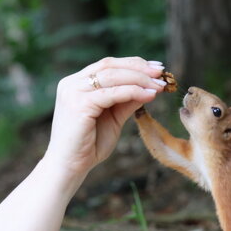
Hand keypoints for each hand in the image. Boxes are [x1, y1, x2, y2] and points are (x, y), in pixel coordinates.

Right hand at [42, 56, 166, 179]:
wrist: (69, 167)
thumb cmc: (89, 145)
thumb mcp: (113, 117)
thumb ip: (127, 100)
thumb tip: (151, 86)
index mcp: (76, 83)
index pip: (108, 65)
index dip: (133, 63)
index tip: (156, 68)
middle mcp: (72, 83)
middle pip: (110, 66)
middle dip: (139, 68)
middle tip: (161, 73)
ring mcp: (73, 92)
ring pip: (113, 76)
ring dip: (140, 79)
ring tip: (159, 85)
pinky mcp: (79, 104)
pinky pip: (112, 93)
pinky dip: (133, 91)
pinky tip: (149, 95)